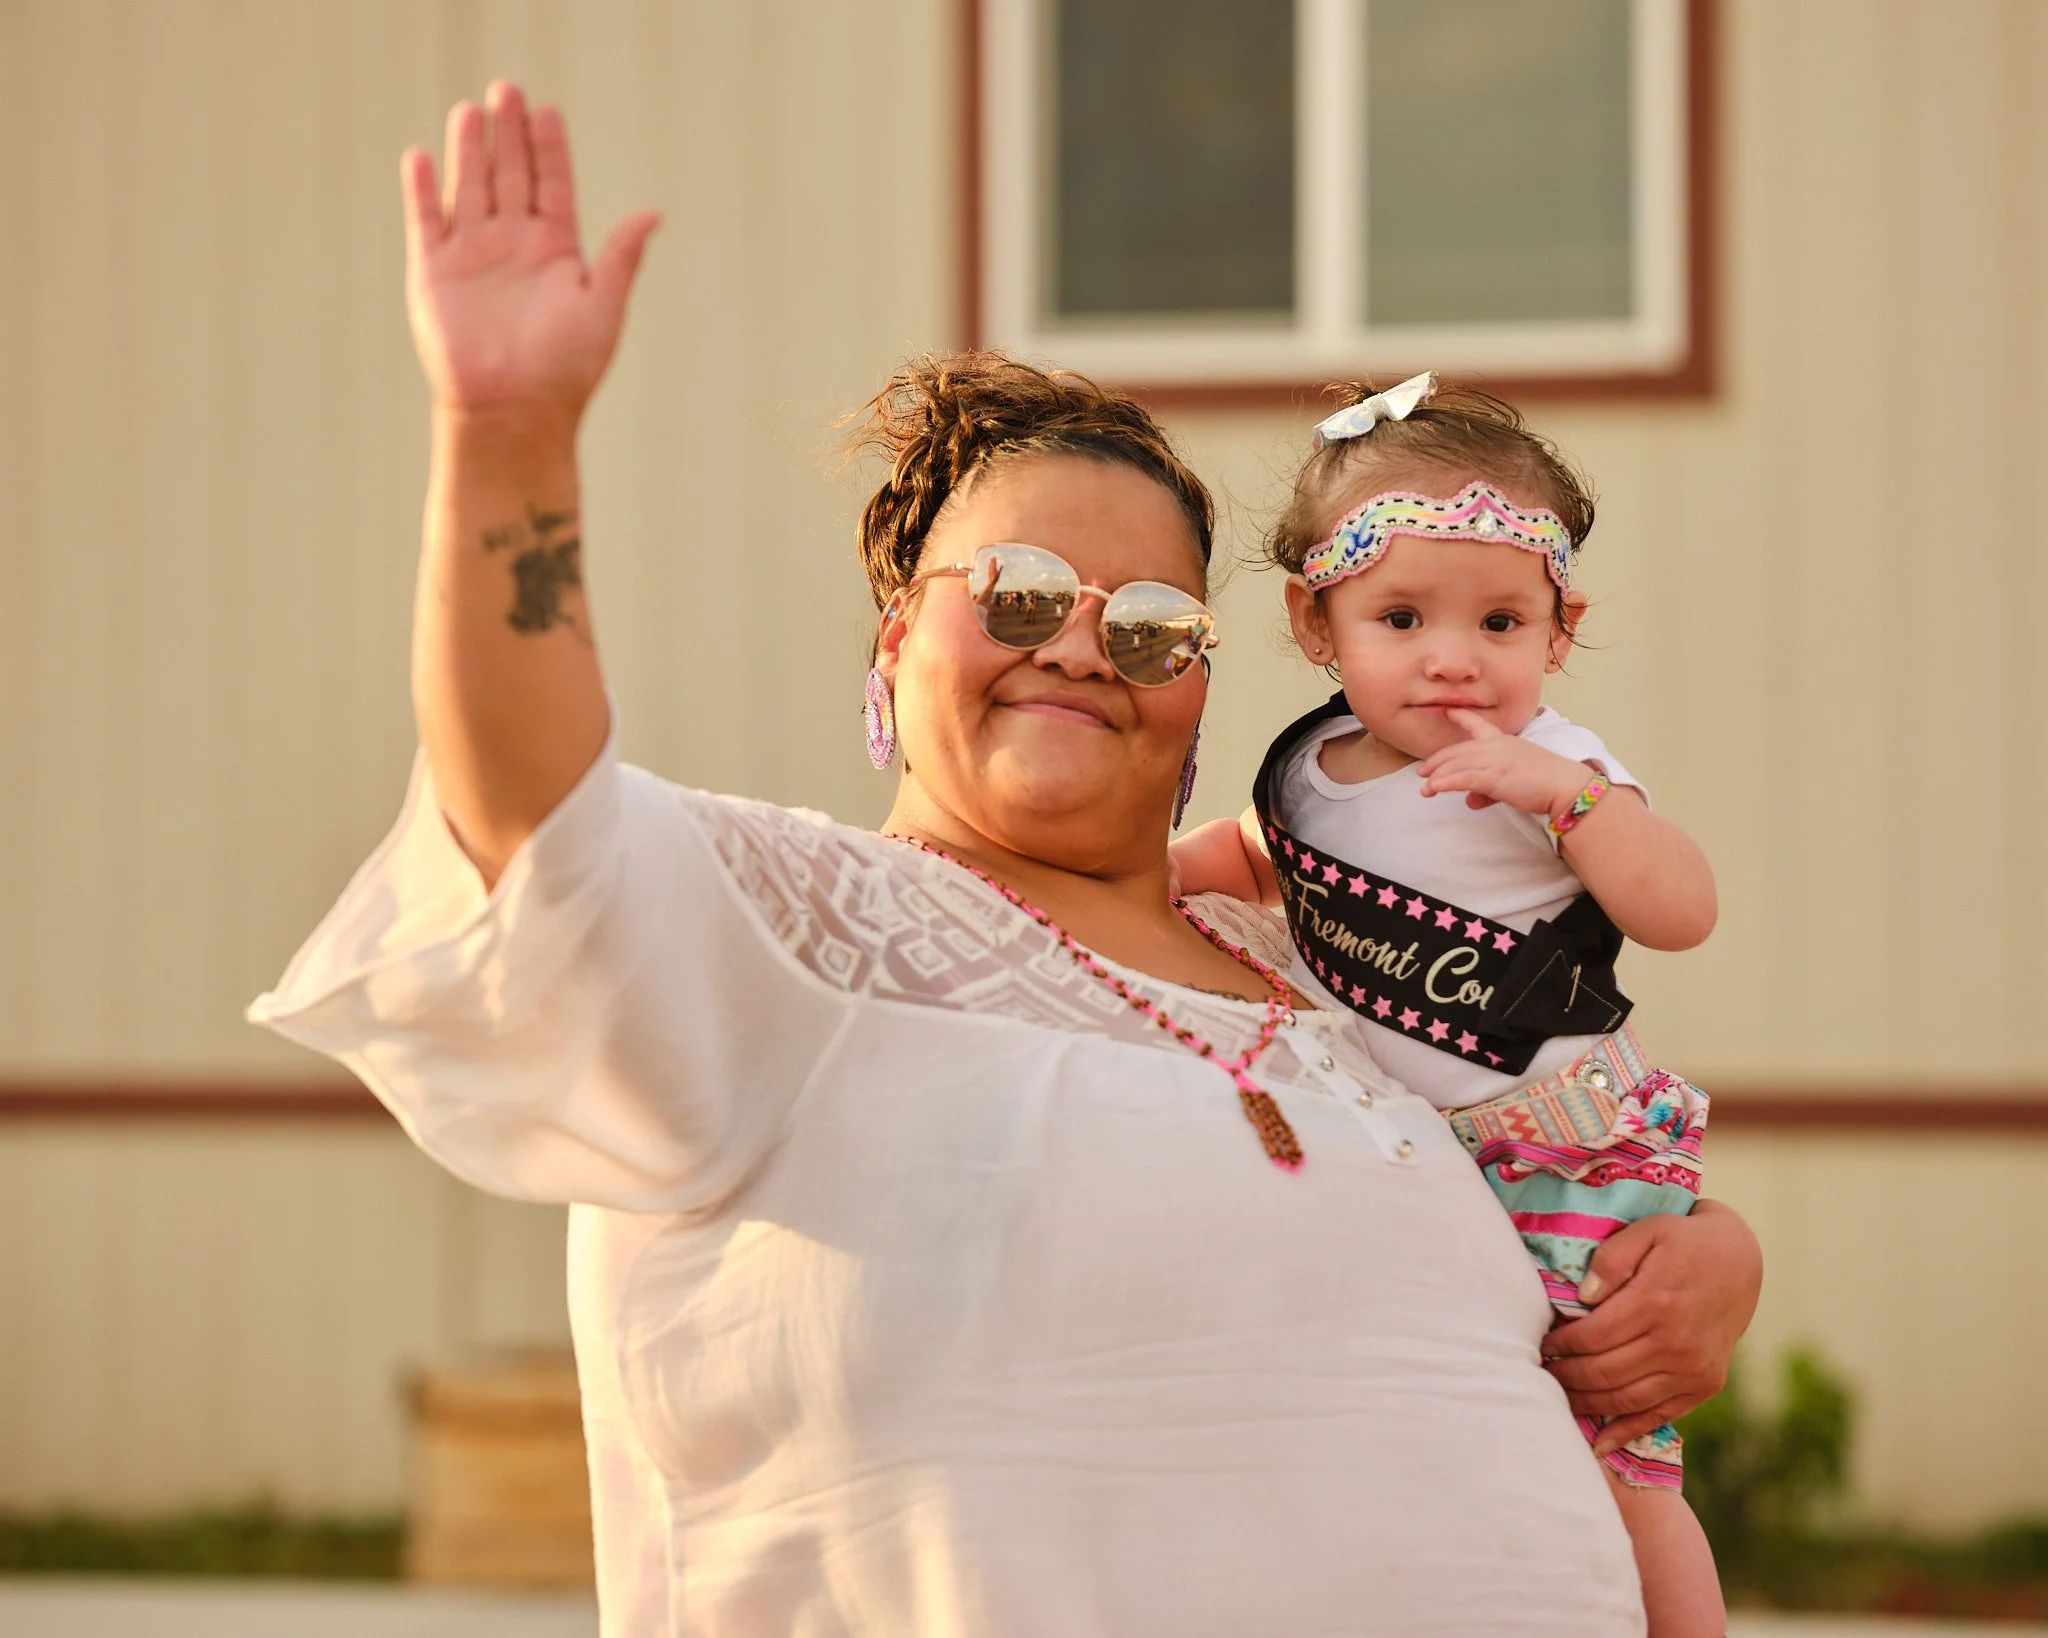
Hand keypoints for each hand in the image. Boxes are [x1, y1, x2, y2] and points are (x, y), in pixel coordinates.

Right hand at [402, 81, 660, 420]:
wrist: (513, 411)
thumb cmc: (565, 369)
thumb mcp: (603, 308)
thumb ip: (621, 257)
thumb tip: (652, 213)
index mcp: (556, 250)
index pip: (552, 185)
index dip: (550, 148)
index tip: (547, 110)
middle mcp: (513, 245)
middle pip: (511, 175)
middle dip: (509, 134)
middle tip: (507, 90)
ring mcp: (472, 254)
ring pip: (470, 187)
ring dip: (470, 150)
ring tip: (472, 111)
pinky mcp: (433, 271)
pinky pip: (425, 220)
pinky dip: (422, 189)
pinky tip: (423, 156)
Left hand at [1415, 709, 1583, 816]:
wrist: (1565, 786)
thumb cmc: (1545, 783)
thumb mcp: (1513, 781)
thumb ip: (1489, 790)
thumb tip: (1470, 801)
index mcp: (1504, 741)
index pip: (1478, 725)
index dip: (1461, 717)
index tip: (1448, 711)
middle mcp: (1496, 746)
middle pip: (1458, 751)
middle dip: (1437, 762)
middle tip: (1423, 773)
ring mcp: (1495, 760)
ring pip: (1457, 765)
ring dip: (1438, 777)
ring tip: (1425, 789)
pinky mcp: (1495, 776)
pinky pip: (1464, 778)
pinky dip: (1447, 782)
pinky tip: (1436, 788)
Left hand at [1540, 1202, 1761, 1453]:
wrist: (1740, 1261)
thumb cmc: (1683, 1241)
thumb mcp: (1648, 1230)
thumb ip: (1612, 1259)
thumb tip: (1582, 1297)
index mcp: (1657, 1302)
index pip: (1593, 1336)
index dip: (1561, 1344)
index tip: (1541, 1344)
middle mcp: (1676, 1342)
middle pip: (1605, 1371)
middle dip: (1566, 1376)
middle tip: (1541, 1372)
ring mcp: (1693, 1369)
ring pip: (1626, 1398)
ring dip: (1587, 1403)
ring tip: (1559, 1397)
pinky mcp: (1704, 1385)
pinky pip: (1659, 1415)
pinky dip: (1626, 1430)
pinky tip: (1598, 1443)